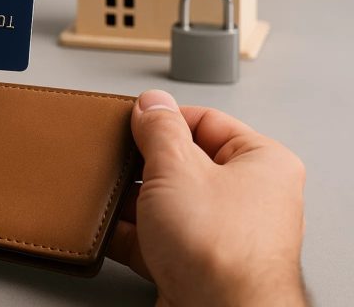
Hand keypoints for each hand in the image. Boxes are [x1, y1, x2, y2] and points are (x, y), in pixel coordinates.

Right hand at [108, 90, 306, 305]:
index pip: (206, 121)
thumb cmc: (219, 251)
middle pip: (181, 163)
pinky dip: (128, 232)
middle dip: (141, 164)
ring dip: (131, 200)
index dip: (164, 119)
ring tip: (106, 193)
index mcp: (260, 163)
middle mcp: (247, 198)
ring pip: (165, 202)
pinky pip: (156, 237)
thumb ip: (159, 130)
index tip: (132, 121)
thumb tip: (151, 103)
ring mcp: (219, 234)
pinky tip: (105, 227)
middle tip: (116, 158)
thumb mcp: (176, 169)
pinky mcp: (194, 264)